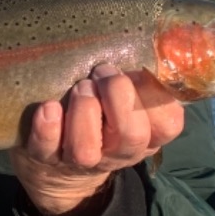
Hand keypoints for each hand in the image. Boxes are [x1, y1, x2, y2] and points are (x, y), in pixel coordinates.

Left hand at [10, 64, 184, 215]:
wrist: (58, 167)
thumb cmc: (101, 118)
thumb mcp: (127, 102)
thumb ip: (139, 83)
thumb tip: (145, 48)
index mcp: (146, 136)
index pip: (168, 123)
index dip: (154, 96)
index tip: (135, 71)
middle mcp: (117, 153)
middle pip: (131, 135)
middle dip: (117, 96)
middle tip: (101, 72)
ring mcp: (80, 159)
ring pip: (86, 148)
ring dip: (83, 111)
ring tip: (79, 88)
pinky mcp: (46, 159)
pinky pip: (47, 148)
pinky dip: (47, 127)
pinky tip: (48, 108)